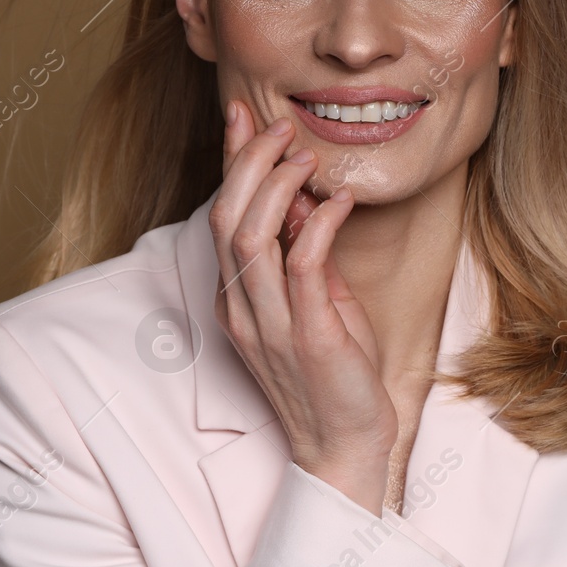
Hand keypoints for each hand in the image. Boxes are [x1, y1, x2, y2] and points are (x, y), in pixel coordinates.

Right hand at [209, 98, 397, 513]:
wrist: (345, 447)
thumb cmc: (335, 375)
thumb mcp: (317, 302)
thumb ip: (304, 254)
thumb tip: (303, 199)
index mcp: (236, 299)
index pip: (221, 216)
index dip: (230, 164)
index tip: (244, 118)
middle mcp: (242, 308)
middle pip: (226, 218)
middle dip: (248, 163)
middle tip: (280, 129)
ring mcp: (270, 324)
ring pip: (250, 237)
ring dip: (276, 187)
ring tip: (304, 157)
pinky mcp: (309, 336)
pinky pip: (303, 267)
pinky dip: (319, 225)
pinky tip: (337, 201)